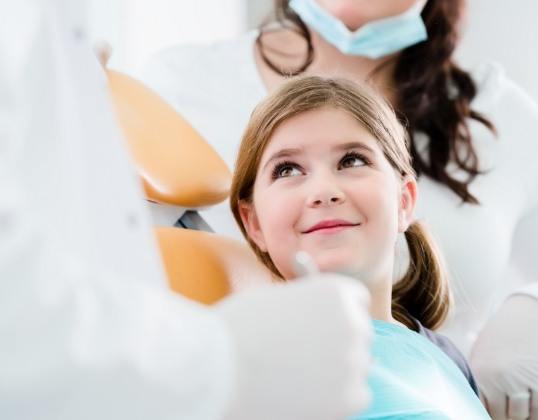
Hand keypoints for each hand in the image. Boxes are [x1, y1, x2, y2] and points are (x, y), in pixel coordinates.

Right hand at [216, 275, 371, 419]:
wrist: (215, 365)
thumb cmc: (235, 329)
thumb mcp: (275, 300)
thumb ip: (306, 305)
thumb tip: (318, 321)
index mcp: (334, 291)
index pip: (357, 301)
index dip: (340, 314)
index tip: (327, 327)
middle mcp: (351, 322)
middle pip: (359, 334)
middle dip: (338, 343)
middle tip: (307, 356)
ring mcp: (352, 360)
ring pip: (357, 366)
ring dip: (336, 371)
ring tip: (298, 375)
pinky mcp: (348, 398)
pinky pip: (356, 395)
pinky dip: (337, 399)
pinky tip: (306, 394)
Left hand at [470, 295, 537, 419]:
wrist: (523, 315)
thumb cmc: (499, 337)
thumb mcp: (481, 354)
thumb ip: (478, 381)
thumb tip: (473, 406)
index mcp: (481, 374)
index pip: (485, 410)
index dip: (491, 413)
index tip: (495, 409)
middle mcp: (501, 379)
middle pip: (508, 416)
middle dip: (510, 415)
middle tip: (511, 407)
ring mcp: (524, 380)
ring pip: (527, 415)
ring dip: (526, 413)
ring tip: (522, 401)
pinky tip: (533, 397)